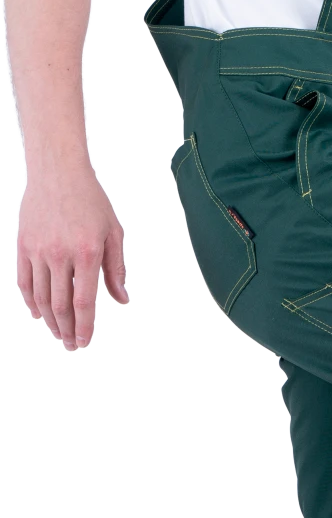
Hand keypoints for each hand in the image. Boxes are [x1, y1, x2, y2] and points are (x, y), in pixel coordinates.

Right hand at [17, 165, 128, 350]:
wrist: (58, 173)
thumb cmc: (90, 202)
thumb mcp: (112, 234)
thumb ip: (116, 270)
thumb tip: (121, 299)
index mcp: (86, 253)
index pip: (83, 301)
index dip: (84, 325)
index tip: (84, 341)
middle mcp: (60, 254)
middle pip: (61, 304)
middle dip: (66, 329)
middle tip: (71, 344)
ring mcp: (38, 251)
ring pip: (42, 297)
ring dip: (50, 320)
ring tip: (58, 333)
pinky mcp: (24, 246)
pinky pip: (25, 282)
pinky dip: (31, 301)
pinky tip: (39, 313)